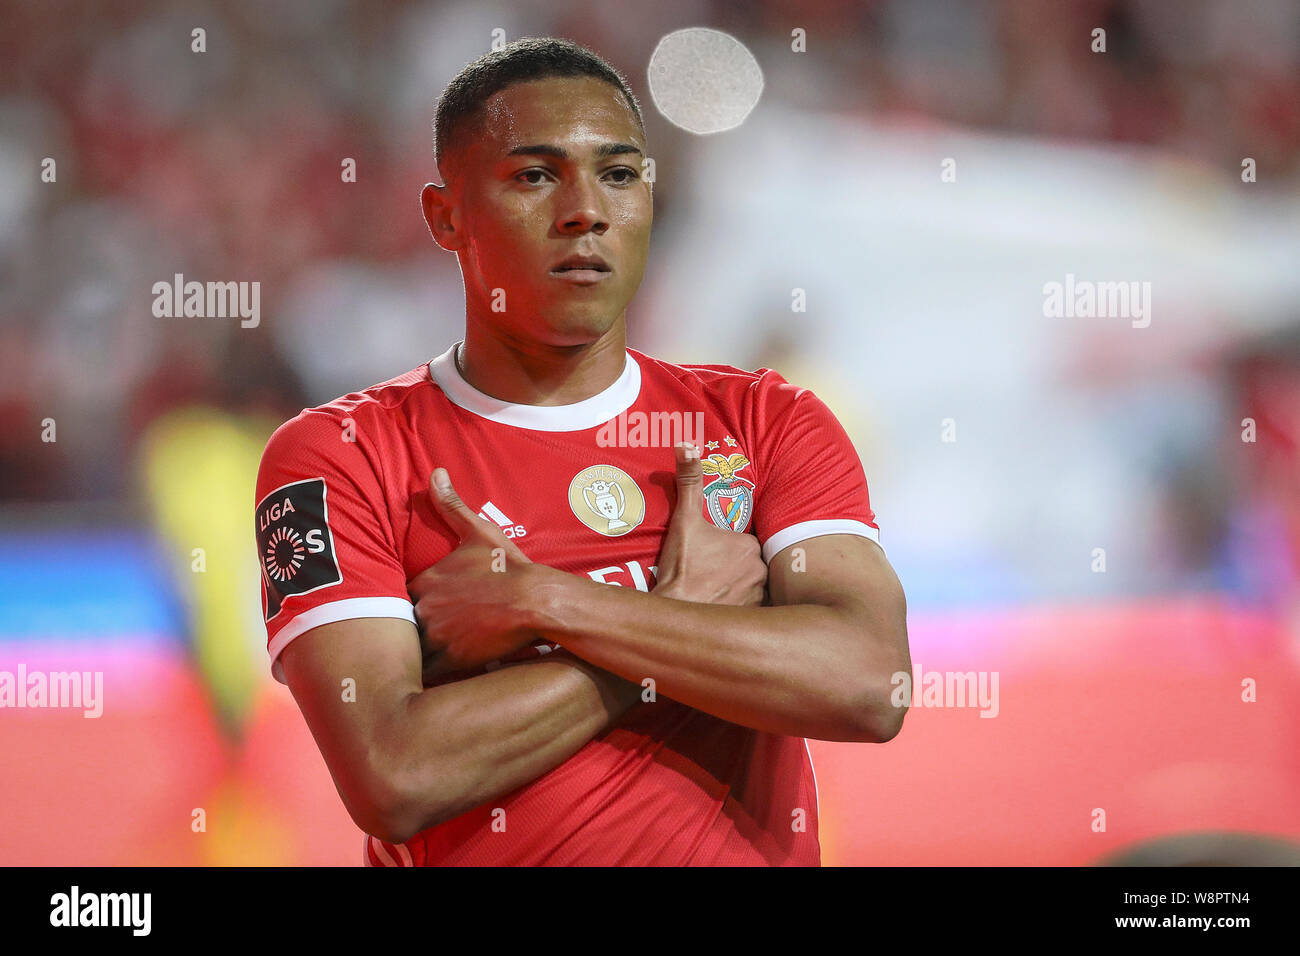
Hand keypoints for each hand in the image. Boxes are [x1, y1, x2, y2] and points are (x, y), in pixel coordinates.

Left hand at [409, 468, 544, 679]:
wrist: (536, 601)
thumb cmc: (508, 567)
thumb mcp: (479, 532)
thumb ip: (452, 506)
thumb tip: (436, 474)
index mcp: (426, 581)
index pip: (398, 598)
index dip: (405, 604)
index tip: (408, 609)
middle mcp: (424, 609)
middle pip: (400, 626)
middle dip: (403, 631)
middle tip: (402, 637)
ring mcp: (437, 637)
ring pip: (409, 652)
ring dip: (411, 655)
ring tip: (410, 662)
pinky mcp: (452, 660)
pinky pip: (426, 673)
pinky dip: (424, 676)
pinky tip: (427, 677)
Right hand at [653, 442, 766, 605]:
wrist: (674, 612)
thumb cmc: (680, 568)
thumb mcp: (684, 521)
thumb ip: (689, 482)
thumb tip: (686, 445)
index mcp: (749, 546)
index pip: (744, 543)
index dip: (726, 548)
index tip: (709, 555)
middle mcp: (761, 571)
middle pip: (750, 564)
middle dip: (734, 568)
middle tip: (710, 574)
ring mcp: (759, 596)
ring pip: (752, 585)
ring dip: (739, 587)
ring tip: (714, 591)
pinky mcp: (753, 617)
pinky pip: (753, 609)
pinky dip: (742, 608)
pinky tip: (723, 608)